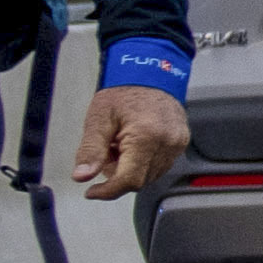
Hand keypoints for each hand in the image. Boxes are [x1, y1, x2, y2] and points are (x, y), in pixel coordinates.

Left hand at [68, 82, 190, 200]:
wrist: (150, 72)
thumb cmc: (124, 91)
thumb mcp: (98, 119)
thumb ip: (90, 150)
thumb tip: (82, 176)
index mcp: (146, 136)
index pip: (129, 180)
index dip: (108, 191)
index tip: (92, 191)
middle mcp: (167, 143)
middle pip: (140, 181)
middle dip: (118, 174)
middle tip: (107, 151)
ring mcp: (177, 144)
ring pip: (150, 176)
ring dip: (131, 169)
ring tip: (120, 145)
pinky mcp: (181, 143)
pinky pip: (160, 166)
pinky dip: (143, 162)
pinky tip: (134, 145)